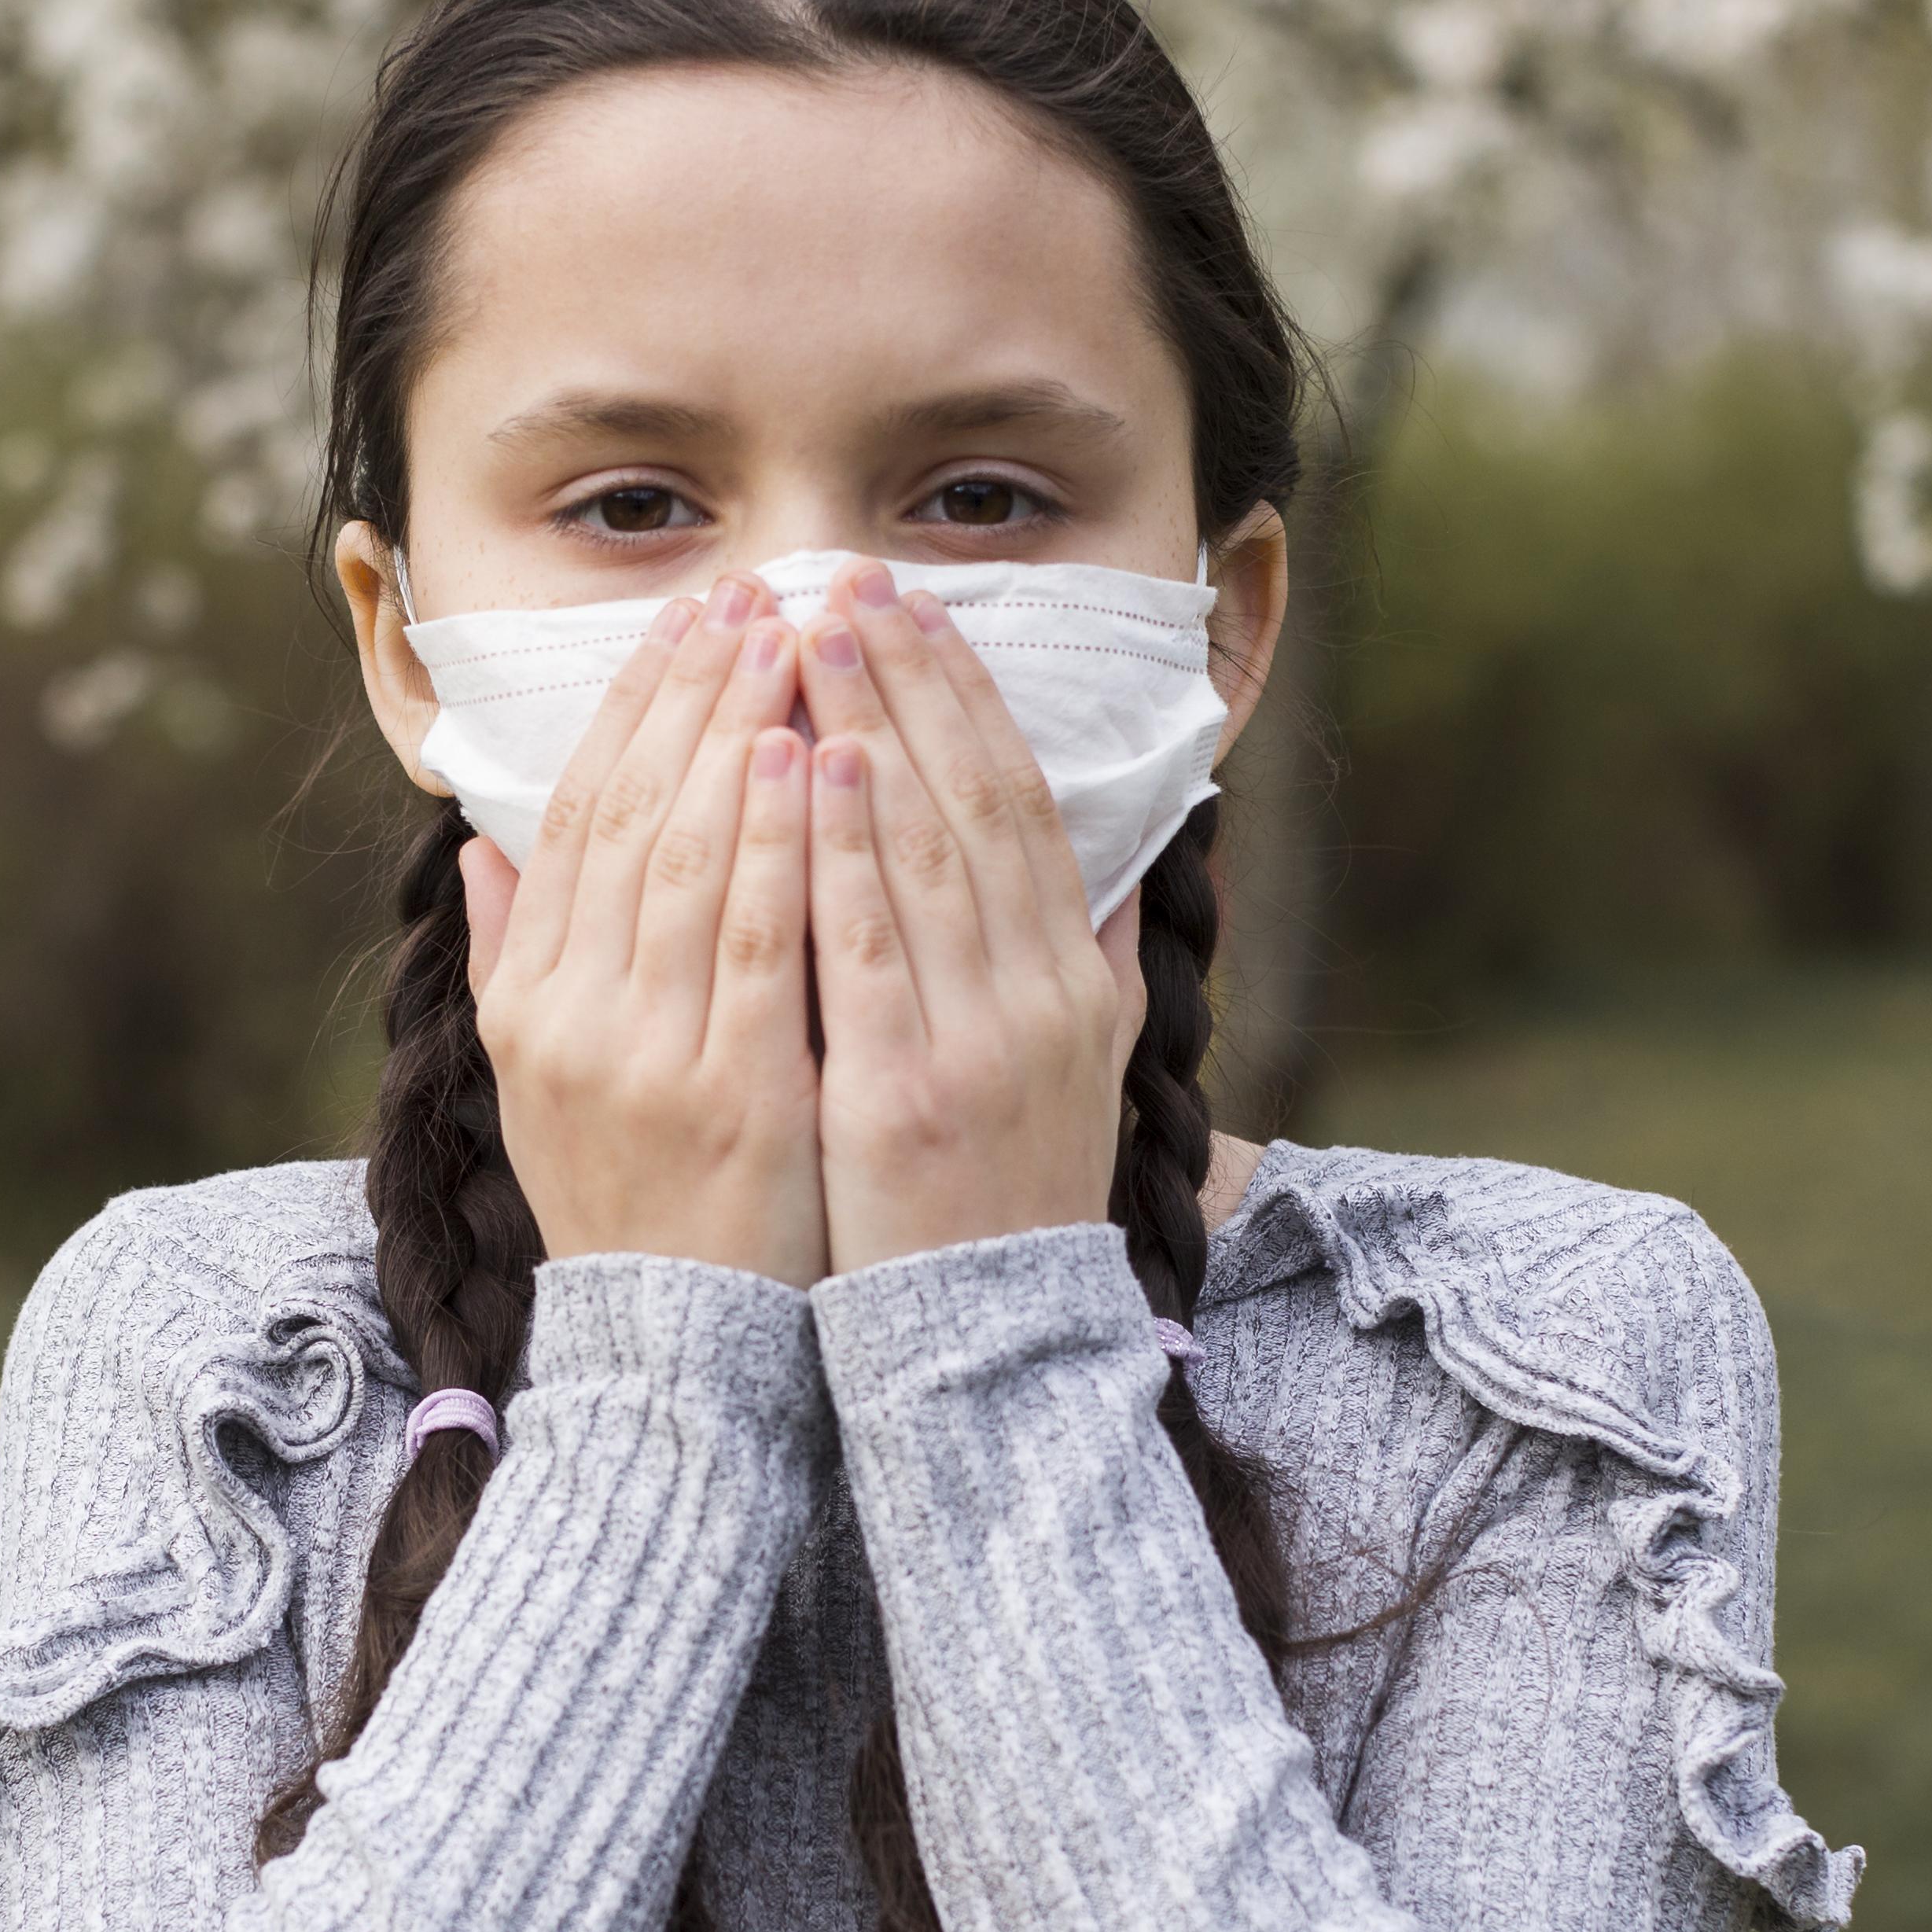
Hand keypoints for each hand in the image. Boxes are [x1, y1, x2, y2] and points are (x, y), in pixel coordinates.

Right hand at [468, 574, 826, 1287]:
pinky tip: (813, 761)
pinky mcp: (730, 1097)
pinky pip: (757, 945)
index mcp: (532, 1002)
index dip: (633, 709)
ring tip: (790, 636)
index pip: (579, 819)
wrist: (674, 1355)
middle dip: (692, 691)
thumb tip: (484, 848)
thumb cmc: (631, 1206)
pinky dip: (779, 845)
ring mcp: (647, 1057)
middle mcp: (573, 1017)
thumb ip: (510, 960)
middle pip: (632, 816)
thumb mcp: (537, 1085)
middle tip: (749, 590)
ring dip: (739, 732)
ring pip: (689, 859)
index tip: (686, 620)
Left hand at [794, 559, 1147, 1275]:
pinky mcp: (903, 1094)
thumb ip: (1097, 973)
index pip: (1020, 806)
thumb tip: (1117, 879)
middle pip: (973, 802)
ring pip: (923, 851)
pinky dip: (845, 850)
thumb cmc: (1008, 1207)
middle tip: (852, 581)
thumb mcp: (1080, 1079)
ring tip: (814, 632)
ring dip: (870, 729)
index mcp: (1071, 983)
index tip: (920, 610)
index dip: (969, 700)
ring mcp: (973, 1043)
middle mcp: (1036, 996)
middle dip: (911, 681)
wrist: (988, 1350)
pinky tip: (815, 766)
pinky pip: (867, 947)